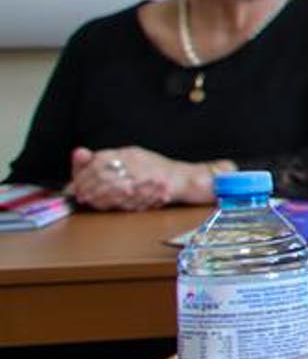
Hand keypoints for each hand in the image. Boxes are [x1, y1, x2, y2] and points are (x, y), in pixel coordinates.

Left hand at [68, 146, 194, 210]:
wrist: (183, 178)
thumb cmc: (153, 169)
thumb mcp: (128, 157)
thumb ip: (104, 158)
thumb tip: (78, 155)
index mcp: (129, 154)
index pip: (99, 160)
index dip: (83, 173)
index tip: (75, 184)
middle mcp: (137, 163)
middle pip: (103, 174)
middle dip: (87, 187)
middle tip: (80, 195)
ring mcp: (146, 177)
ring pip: (112, 188)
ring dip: (97, 196)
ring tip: (90, 201)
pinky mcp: (153, 191)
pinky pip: (127, 199)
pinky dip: (112, 203)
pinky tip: (105, 205)